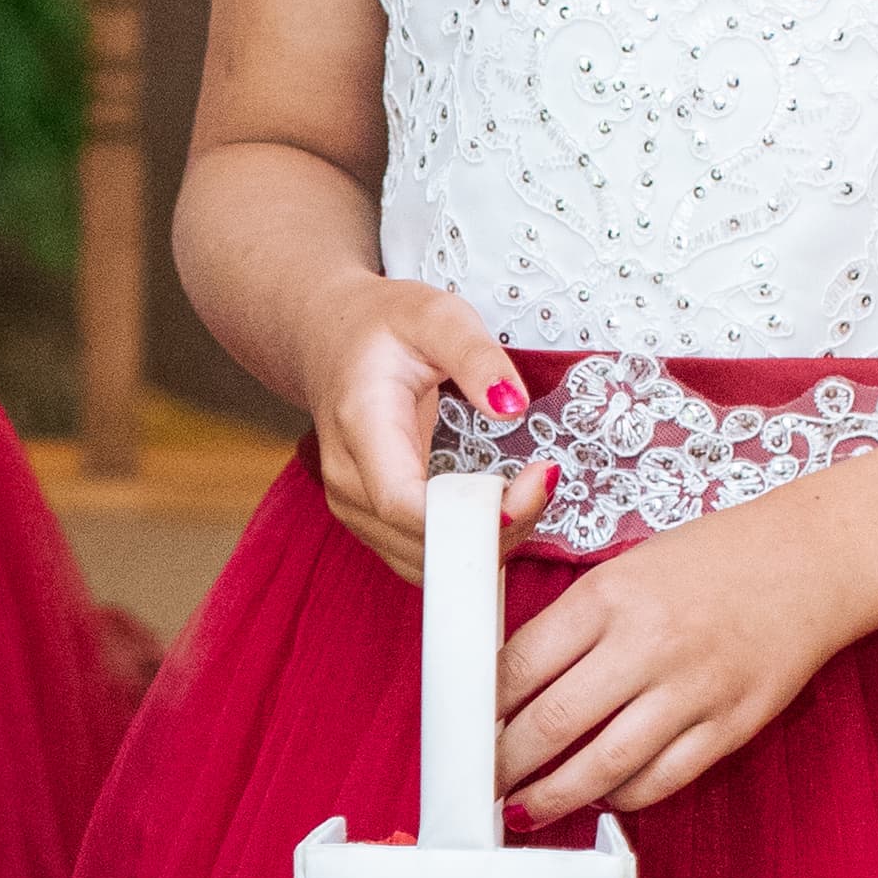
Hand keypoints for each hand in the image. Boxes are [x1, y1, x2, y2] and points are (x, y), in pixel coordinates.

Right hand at [296, 273, 551, 578]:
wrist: (331, 342)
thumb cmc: (384, 328)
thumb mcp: (436, 316)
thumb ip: (476, 355)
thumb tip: (513, 406)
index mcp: (360, 425)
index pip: (404, 504)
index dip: (471, 514)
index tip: (535, 485)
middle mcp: (347, 480)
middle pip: (421, 543)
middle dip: (494, 529)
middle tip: (546, 481)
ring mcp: (353, 508)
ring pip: (424, 562)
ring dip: (485, 543)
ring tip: (528, 492)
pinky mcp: (370, 523)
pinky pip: (423, 558)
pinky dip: (468, 546)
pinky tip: (499, 509)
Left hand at [495, 475, 877, 819]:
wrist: (814, 560)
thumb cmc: (714, 561)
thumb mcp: (629, 567)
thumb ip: (574, 622)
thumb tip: (511, 686)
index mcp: (610, 595)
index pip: (520, 667)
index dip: (483, 711)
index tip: (467, 732)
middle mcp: (648, 643)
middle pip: (552, 723)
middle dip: (506, 764)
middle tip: (483, 784)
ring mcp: (693, 689)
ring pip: (603, 765)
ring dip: (553, 796)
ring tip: (524, 810)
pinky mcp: (732, 725)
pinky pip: (662, 779)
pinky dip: (622, 795)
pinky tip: (601, 795)